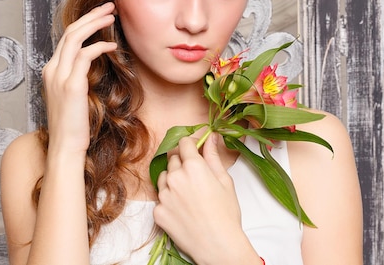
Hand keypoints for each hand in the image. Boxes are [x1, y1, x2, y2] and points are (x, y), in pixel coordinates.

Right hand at [41, 2, 116, 153]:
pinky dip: (99, 46)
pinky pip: (85, 55)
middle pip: (70, 31)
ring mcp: (59, 77)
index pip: (67, 38)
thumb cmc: (74, 124)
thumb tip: (94, 60)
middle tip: (110, 6)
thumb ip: (79, 76)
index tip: (102, 15)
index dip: (84, 23)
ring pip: (75, 38)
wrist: (66, 146)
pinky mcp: (71, 85)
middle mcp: (52, 70)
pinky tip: (112, 46)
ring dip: (95, 23)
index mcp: (51, 70)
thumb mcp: (74, 95)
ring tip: (112, 16)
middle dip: (91, 15)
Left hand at [154, 134, 247, 263]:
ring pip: (163, 177)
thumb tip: (211, 138)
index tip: (195, 149)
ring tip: (188, 195)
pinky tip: (183, 210)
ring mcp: (164, 195)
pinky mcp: (157, 212)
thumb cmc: (226, 214)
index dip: (191, 144)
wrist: (218, 245)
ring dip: (173, 180)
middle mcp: (175, 177)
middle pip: (173, 158)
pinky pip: (160, 198)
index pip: (184, 143)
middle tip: (195, 176)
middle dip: (183, 162)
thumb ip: (213, 156)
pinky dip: (169, 200)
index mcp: (193, 166)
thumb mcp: (225, 181)